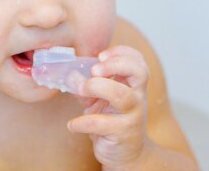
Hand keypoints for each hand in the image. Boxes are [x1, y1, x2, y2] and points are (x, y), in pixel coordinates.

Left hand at [67, 45, 151, 169]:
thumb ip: (86, 85)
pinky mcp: (122, 133)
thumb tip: (70, 74)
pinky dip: (81, 122)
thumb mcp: (100, 100)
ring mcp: (132, 115)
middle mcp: (137, 97)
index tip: (100, 56)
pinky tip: (72, 125)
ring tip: (81, 90)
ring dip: (97, 87)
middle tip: (94, 70)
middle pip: (138, 72)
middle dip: (114, 65)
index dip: (121, 53)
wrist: (127, 155)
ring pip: (122, 95)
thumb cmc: (112, 120)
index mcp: (133, 85)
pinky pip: (100, 123)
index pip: (137, 61)